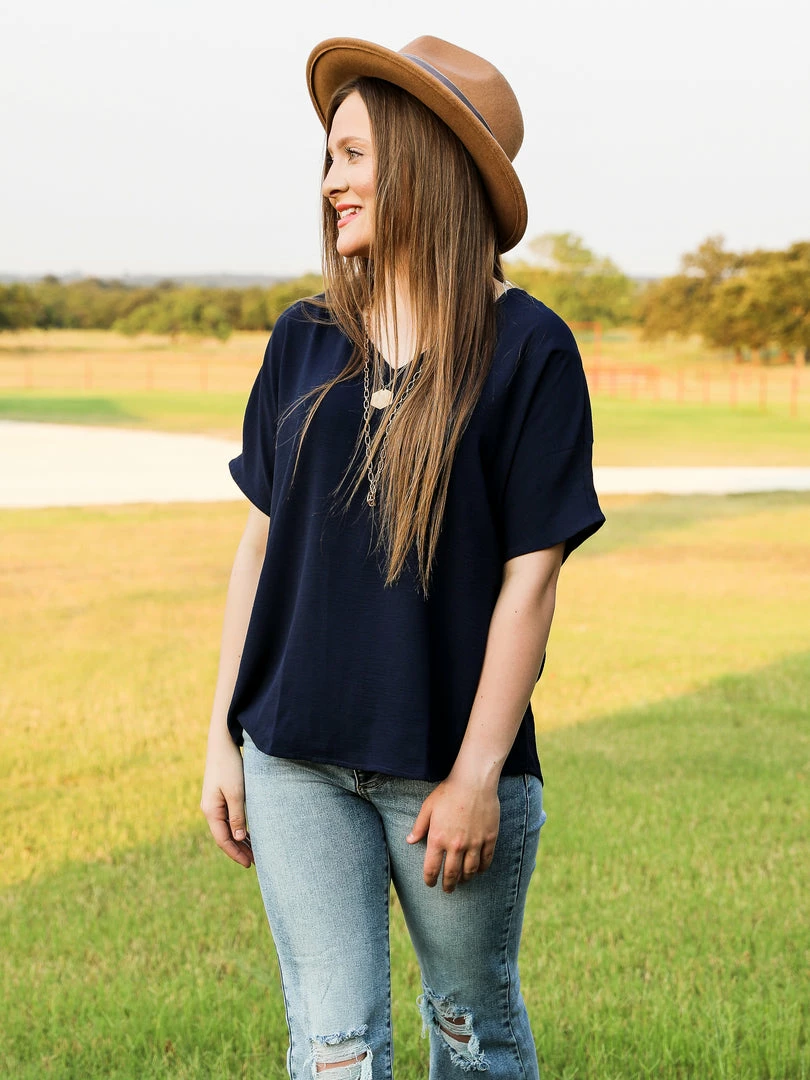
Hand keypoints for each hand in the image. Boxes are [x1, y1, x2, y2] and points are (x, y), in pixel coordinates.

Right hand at [200, 735, 253, 867]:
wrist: (222, 743)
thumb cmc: (230, 766)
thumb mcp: (236, 793)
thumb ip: (237, 816)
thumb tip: (239, 838)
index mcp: (211, 810)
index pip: (223, 839)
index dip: (235, 853)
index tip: (249, 864)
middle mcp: (210, 809)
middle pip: (225, 836)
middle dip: (239, 850)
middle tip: (256, 862)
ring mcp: (215, 803)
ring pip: (228, 828)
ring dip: (240, 840)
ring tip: (255, 852)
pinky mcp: (221, 796)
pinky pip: (230, 818)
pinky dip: (239, 828)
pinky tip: (249, 834)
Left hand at [406, 777, 499, 892]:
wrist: (474, 781)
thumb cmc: (448, 792)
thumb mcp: (428, 807)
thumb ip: (419, 826)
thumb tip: (409, 841)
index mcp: (438, 838)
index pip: (432, 868)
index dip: (429, 879)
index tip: (430, 883)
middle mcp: (456, 845)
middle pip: (452, 874)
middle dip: (448, 885)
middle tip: (447, 890)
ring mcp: (474, 843)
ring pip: (470, 871)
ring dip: (464, 879)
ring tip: (462, 881)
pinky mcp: (489, 838)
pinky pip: (486, 861)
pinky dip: (482, 869)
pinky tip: (478, 871)